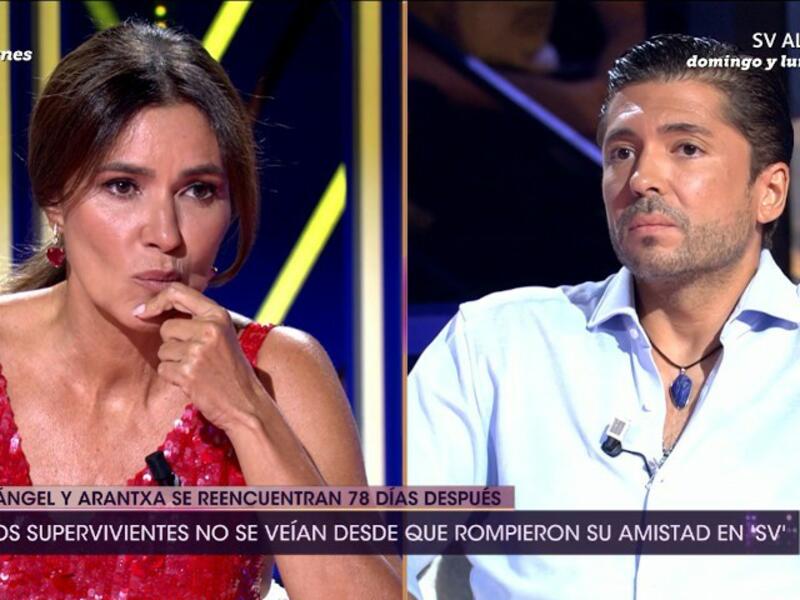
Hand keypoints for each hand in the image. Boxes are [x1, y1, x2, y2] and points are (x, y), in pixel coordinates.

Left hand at [133, 283, 266, 432]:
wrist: (245, 402)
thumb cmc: (231, 369)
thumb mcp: (223, 334)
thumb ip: (198, 318)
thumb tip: (155, 306)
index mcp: (219, 315)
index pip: (177, 292)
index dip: (155, 301)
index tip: (142, 311)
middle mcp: (209, 329)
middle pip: (166, 327)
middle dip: (172, 343)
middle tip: (195, 356)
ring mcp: (198, 351)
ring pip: (163, 350)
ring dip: (174, 362)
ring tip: (197, 369)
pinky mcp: (188, 372)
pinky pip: (163, 368)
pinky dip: (173, 377)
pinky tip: (193, 381)